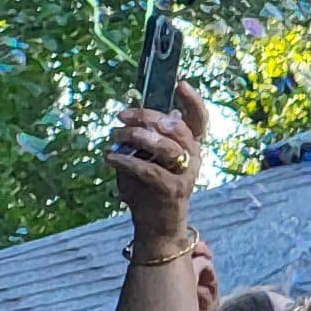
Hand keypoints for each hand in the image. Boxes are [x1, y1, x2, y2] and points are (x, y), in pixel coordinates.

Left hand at [108, 83, 209, 239]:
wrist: (155, 226)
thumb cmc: (148, 189)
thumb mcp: (144, 158)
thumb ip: (143, 138)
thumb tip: (130, 114)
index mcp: (190, 147)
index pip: (200, 120)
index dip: (193, 101)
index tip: (180, 83)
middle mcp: (194, 158)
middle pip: (176, 127)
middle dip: (147, 117)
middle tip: (121, 117)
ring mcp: (186, 174)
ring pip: (166, 146)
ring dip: (137, 137)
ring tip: (115, 136)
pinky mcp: (173, 190)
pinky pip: (149, 169)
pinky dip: (127, 161)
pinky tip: (110, 158)